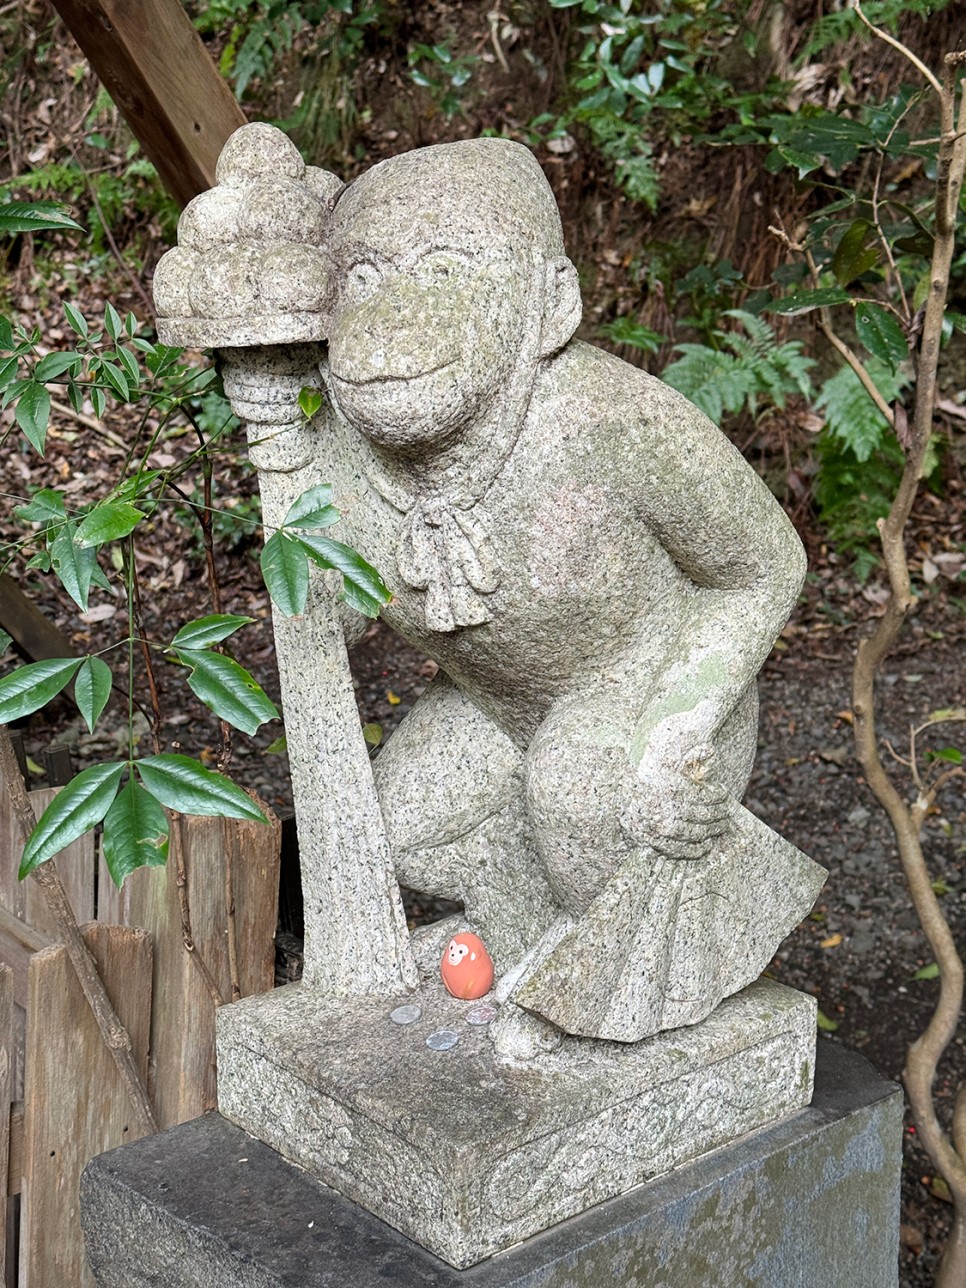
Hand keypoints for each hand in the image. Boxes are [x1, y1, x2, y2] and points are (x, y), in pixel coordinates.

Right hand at [620, 728, 731, 860]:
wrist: (620, 801)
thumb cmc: (649, 782)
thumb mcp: (667, 766)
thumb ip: (689, 758)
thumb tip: (710, 750)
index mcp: (668, 787)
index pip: (703, 795)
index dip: (717, 796)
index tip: (723, 794)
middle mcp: (665, 807)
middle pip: (702, 815)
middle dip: (718, 814)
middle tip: (726, 813)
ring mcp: (660, 827)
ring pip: (695, 833)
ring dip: (712, 830)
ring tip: (721, 826)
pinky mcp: (654, 842)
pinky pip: (681, 849)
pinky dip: (696, 849)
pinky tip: (707, 843)